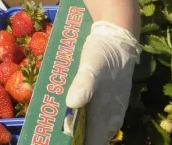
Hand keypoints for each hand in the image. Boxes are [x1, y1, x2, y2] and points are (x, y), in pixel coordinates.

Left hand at [65, 21, 141, 143]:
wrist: (118, 37)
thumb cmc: (104, 52)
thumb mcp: (92, 65)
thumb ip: (84, 84)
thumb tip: (71, 104)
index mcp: (108, 112)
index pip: (93, 140)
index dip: (77, 142)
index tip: (59, 139)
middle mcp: (110, 115)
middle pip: (91, 136)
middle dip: (75, 136)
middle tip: (54, 131)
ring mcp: (110, 108)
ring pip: (93, 127)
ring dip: (78, 127)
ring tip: (58, 125)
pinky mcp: (108, 99)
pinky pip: (95, 116)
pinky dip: (82, 117)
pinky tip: (70, 113)